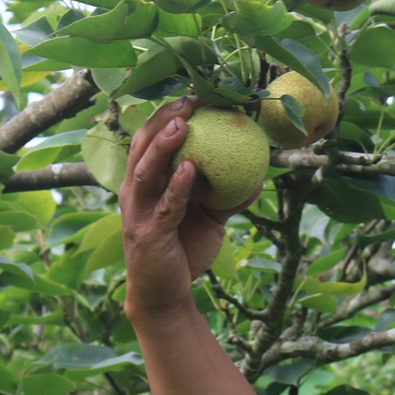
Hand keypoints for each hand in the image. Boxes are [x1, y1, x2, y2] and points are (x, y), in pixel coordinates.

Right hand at [119, 97, 244, 322]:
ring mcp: (139, 214)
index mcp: (145, 185)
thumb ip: (227, 197)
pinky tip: (190, 169)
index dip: (165, 116)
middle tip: (187, 101)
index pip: (149, 142)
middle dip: (162, 120)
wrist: (165, 296)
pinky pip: (166, 206)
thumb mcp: (210, 220)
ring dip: (163, 145)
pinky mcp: (150, 235)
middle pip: (142, 147)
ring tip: (182, 124)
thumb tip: (258, 176)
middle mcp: (135, 194)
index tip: (192, 98)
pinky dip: (177, 186)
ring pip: (146, 171)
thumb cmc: (183, 252)